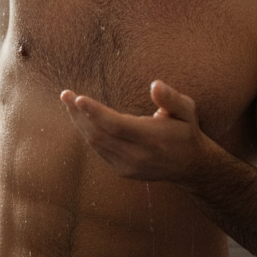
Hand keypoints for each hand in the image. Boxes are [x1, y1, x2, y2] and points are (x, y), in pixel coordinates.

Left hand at [60, 80, 215, 182]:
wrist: (191, 166)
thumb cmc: (186, 131)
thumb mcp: (187, 110)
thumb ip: (171, 98)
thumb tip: (155, 85)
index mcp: (151, 139)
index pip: (116, 125)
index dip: (95, 112)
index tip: (78, 98)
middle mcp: (137, 156)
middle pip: (100, 135)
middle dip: (79, 114)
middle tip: (65, 95)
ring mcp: (129, 166)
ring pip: (96, 144)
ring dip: (80, 123)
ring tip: (69, 103)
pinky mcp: (123, 171)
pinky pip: (100, 151)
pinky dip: (88, 134)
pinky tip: (82, 119)